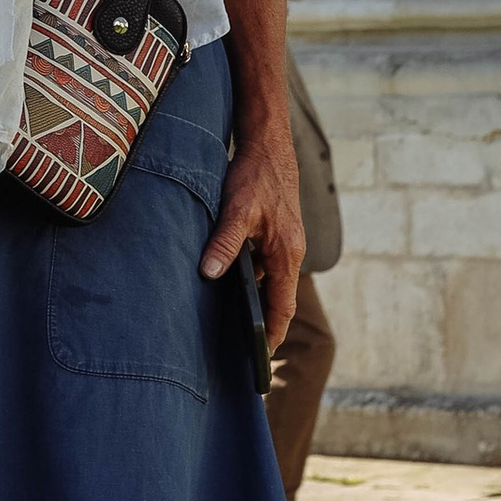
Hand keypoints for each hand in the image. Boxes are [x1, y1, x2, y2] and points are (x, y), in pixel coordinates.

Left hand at [200, 137, 304, 351]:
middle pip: (279, 298)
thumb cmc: (256, 175)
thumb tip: (209, 273)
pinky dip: (252, 279)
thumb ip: (226, 242)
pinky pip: (266, 265)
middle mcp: (290, 252)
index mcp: (287, 253)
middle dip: (265, 324)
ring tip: (233, 323)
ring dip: (257, 300)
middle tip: (244, 350)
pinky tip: (228, 282)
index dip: (274, 332)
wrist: (268, 144)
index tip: (263, 356)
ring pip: (271, 281)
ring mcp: (285, 242)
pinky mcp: (276, 232)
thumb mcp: (237, 209)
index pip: (283, 305)